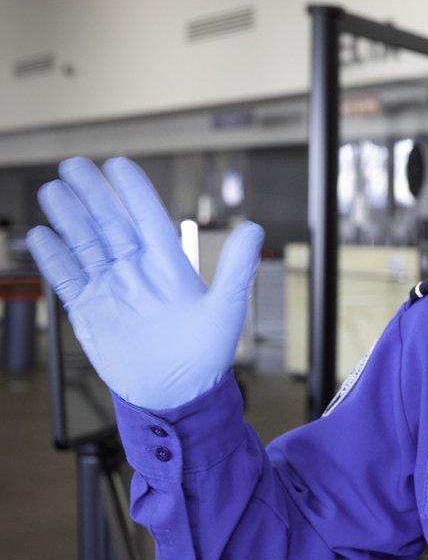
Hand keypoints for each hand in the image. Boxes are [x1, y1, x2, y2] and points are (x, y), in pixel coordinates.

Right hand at [26, 157, 263, 409]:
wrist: (176, 395)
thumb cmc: (206, 353)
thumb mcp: (225, 307)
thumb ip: (236, 267)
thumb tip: (255, 227)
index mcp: (169, 264)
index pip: (147, 218)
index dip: (132, 192)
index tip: (118, 165)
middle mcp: (137, 270)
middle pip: (110, 224)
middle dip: (93, 195)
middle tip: (73, 164)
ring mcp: (112, 288)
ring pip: (86, 245)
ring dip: (70, 218)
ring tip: (53, 190)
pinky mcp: (90, 311)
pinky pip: (69, 279)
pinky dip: (55, 259)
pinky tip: (41, 236)